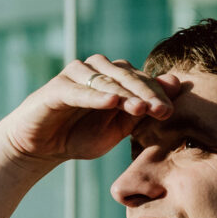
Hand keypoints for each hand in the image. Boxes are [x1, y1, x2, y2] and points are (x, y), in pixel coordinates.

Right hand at [0, 55, 181, 174]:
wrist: (40, 148)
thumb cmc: (79, 136)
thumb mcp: (117, 129)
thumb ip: (142, 111)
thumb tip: (177, 86)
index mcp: (114, 77)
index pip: (141, 80)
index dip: (156, 94)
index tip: (170, 112)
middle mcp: (96, 69)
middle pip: (127, 76)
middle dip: (146, 93)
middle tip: (161, 110)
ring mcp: (75, 75)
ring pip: (106, 80)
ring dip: (125, 94)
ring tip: (141, 109)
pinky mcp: (57, 88)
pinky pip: (79, 91)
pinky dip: (96, 96)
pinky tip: (111, 103)